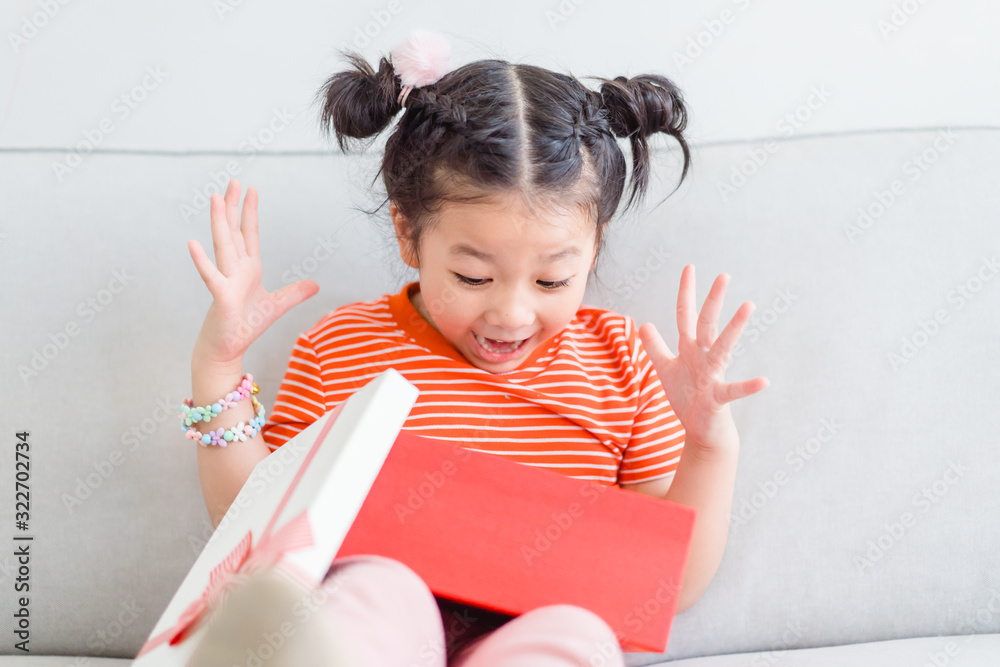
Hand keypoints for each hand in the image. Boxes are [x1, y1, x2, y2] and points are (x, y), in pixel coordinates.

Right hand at [188, 179, 319, 368]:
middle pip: (234, 232)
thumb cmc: (245, 326)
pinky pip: (211, 276)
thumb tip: (315, 284)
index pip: (250, 234)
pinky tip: (192, 243)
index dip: (251, 212)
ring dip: (219, 222)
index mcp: (248, 268)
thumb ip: (295, 294)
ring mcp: (226, 280)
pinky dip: (202, 261)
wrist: (227, 349)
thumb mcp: (277, 306)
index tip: (251, 190)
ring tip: (215, 198)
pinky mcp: (221, 297)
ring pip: (223, 245)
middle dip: (234, 207)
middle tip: (233, 182)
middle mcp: (235, 269)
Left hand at [638, 264, 768, 453]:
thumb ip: (655, 347)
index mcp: (690, 349)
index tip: (689, 267)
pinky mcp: (718, 397)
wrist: (701, 430)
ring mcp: (712, 375)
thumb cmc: (686, 398)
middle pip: (707, 324)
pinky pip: (734, 390)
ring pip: (723, 347)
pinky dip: (749, 386)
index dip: (686, 292)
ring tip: (749, 306)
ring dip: (734, 328)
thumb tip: (644, 324)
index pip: (686, 315)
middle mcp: (703, 357)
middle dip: (713, 300)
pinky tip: (764, 381)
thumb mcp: (665, 369)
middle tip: (724, 275)